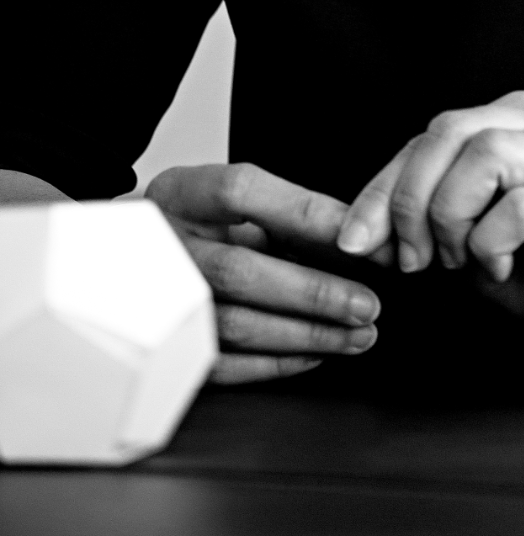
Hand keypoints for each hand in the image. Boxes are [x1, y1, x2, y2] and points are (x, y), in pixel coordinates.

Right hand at [146, 162, 384, 382]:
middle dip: (314, 292)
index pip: (241, 191)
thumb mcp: (226, 200)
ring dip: (306, 334)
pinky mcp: (162, 349)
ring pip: (234, 325)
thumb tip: (354, 237)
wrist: (123, 263)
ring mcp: (155, 303)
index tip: (358, 236)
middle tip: (366, 303)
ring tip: (355, 334)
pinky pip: (222, 365)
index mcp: (179, 194)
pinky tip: (313, 353)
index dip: (305, 214)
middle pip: (239, 269)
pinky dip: (275, 362)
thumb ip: (283, 213)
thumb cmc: (191, 227)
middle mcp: (161, 247)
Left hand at [336, 92, 523, 357]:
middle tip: (412, 259)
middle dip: (410, 199)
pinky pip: (518, 208)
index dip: (384, 186)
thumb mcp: (468, 241)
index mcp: (519, 119)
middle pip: (452, 129)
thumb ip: (421, 223)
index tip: (356, 240)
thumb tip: (357, 233)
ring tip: (463, 260)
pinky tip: (500, 268)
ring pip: (485, 152)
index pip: (433, 134)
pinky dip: (490, 244)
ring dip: (451, 217)